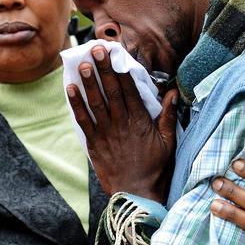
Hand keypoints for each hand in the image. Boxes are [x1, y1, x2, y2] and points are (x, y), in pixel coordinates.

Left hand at [66, 46, 177, 200]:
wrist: (137, 194)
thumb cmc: (156, 168)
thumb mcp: (169, 142)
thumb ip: (170, 117)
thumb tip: (173, 93)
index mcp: (141, 121)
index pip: (129, 89)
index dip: (120, 69)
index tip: (115, 53)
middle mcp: (122, 123)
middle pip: (111, 91)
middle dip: (103, 69)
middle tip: (96, 49)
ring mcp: (106, 133)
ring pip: (96, 103)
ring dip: (88, 82)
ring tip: (83, 64)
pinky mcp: (94, 144)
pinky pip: (83, 120)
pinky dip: (76, 104)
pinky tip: (70, 89)